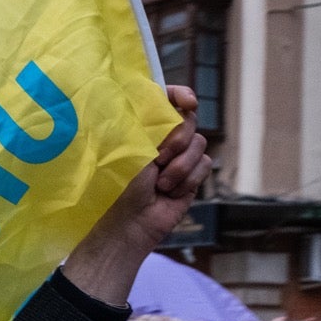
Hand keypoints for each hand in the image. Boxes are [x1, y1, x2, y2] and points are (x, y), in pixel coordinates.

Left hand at [63, 85, 210, 305]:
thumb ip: (145, 121)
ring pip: (199, 142)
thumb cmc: (116, 186)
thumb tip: (162, 96)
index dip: (180, 95)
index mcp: (138, 128)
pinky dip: (188, 179)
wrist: (127, 225)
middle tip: (157, 159)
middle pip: (188, 120)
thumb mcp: (126, 148)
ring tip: (159, 184)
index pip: (164, 99)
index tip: (186, 102)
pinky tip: (170, 193)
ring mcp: (177, 158)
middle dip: (176, 139)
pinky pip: (205, 164)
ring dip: (180, 165)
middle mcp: (159, 139)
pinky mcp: (190, 177)